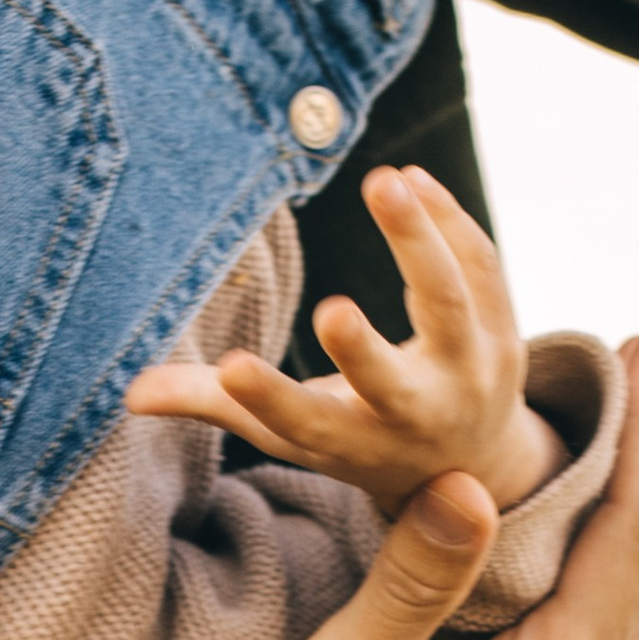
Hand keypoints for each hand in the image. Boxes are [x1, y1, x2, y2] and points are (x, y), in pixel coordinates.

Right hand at [130, 167, 564, 514]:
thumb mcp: (292, 428)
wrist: (476, 460)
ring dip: (421, 241)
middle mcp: (415, 415)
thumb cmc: (358, 433)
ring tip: (386, 178)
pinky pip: (483, 270)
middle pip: (390, 383)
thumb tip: (131, 393)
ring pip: (451, 306)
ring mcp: (470, 375)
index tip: (229, 369)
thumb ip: (218, 405)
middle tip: (332, 312)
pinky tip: (413, 178)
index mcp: (352, 442)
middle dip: (362, 353)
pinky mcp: (507, 334)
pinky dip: (451, 222)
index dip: (266, 400)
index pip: (303, 426)